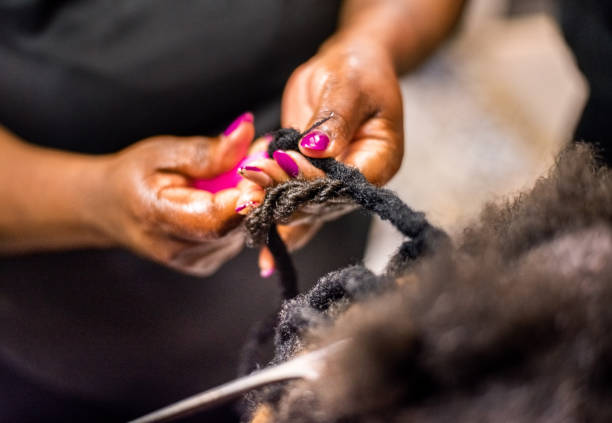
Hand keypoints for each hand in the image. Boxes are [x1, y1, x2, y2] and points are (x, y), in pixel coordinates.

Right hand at [90, 115, 254, 275]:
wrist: (110, 209)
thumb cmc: (134, 175)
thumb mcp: (163, 152)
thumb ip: (207, 151)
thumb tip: (248, 133)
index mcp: (160, 219)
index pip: (216, 218)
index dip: (247, 195)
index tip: (264, 167)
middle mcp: (179, 250)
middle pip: (235, 225)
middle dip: (254, 190)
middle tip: (258, 158)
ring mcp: (194, 262)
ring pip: (241, 231)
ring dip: (248, 201)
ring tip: (237, 176)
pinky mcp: (205, 263)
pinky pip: (235, 236)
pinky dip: (239, 214)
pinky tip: (225, 197)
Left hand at [237, 37, 403, 275]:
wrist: (347, 68)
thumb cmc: (357, 71)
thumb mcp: (349, 86)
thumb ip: (335, 118)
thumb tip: (317, 148)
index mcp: (379, 161)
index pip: (345, 183)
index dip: (313, 178)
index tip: (282, 163)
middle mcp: (357, 182)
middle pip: (320, 201)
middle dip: (284, 193)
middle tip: (250, 182)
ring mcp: (332, 185)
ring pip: (301, 206)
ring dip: (270, 202)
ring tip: (243, 198)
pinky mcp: (309, 180)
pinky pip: (290, 200)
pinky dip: (270, 208)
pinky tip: (252, 224)